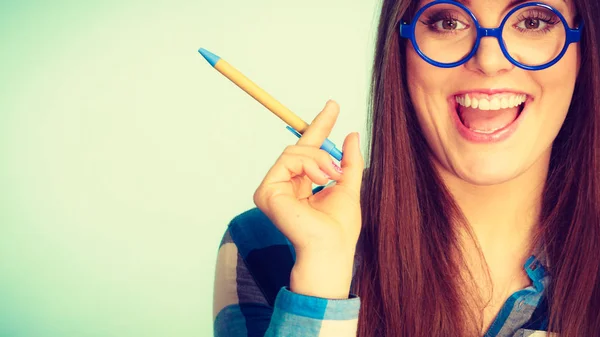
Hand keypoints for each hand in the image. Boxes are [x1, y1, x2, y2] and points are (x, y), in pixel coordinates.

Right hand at [253, 100, 363, 298]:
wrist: (331, 247)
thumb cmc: (340, 227)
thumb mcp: (348, 185)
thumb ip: (349, 161)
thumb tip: (351, 134)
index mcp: (302, 184)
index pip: (308, 149)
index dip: (320, 126)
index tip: (334, 105)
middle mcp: (284, 185)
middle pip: (299, 146)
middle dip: (321, 148)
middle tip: (337, 169)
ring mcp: (273, 188)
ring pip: (294, 150)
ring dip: (318, 159)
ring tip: (330, 177)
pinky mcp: (266, 191)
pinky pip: (287, 159)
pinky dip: (308, 164)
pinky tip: (318, 180)